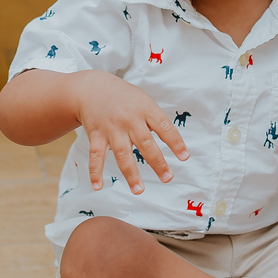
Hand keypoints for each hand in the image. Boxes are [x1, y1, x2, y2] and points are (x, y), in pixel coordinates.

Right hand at [73, 74, 189, 192]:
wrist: (92, 88)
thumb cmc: (124, 98)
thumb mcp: (143, 101)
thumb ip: (156, 121)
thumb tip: (175, 144)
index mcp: (145, 109)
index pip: (164, 126)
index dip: (175, 142)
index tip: (184, 157)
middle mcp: (129, 119)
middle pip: (145, 143)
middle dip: (157, 162)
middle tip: (167, 178)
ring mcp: (112, 128)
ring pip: (122, 153)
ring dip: (130, 173)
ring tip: (139, 190)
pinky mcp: (96, 134)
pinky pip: (96, 155)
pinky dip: (95, 171)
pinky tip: (98, 186)